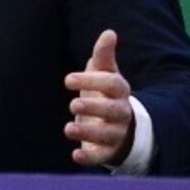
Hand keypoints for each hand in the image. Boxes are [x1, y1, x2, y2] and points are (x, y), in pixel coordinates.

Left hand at [64, 29, 134, 166]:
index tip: (67, 79)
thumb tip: (109, 32)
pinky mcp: (109, 151)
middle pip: (113, 110)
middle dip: (94, 107)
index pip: (112, 84)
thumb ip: (104, 55)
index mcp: (120, 91)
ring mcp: (116, 133)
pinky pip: (102, 156)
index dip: (92, 80)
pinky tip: (76, 155)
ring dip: (88, 133)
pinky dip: (90, 157)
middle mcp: (121, 112)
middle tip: (73, 104)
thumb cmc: (106, 94)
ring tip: (68, 129)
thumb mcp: (105, 73)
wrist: (121, 125)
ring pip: (107, 135)